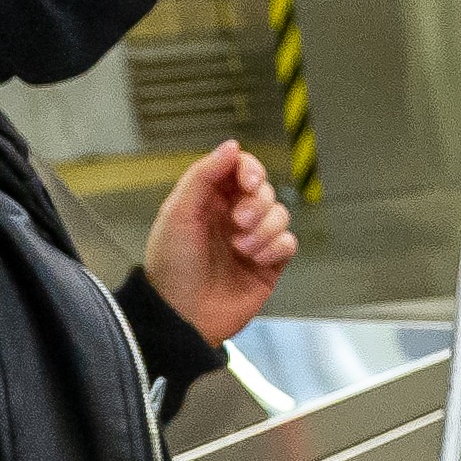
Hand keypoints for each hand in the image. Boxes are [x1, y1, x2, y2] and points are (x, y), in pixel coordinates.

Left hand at [144, 141, 297, 346]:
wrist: (182, 314)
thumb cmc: (171, 266)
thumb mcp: (178, 212)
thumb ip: (204, 175)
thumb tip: (232, 146)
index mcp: (208, 199)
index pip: (239, 169)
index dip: (249, 170)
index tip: (247, 183)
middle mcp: (232, 216)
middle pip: (264, 190)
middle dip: (257, 204)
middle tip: (239, 222)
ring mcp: (252, 240)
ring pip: (280, 215)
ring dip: (264, 229)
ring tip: (241, 248)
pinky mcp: (268, 264)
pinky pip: (288, 243)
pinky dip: (275, 248)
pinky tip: (256, 260)